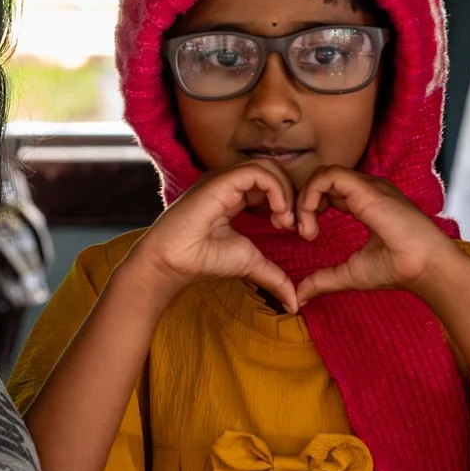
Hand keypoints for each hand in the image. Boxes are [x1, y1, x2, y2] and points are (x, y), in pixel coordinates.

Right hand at [126, 160, 303, 311]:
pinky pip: (256, 172)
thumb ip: (274, 277)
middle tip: (293, 224)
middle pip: (272, 170)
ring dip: (286, 191)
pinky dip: (275, 188)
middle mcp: (228, 183)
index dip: (287, 201)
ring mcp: (223, 180)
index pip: (270, 183)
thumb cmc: (204, 260)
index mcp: (233, 196)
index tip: (292, 229)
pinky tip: (278, 212)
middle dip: (291, 194)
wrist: (174, 263)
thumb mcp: (250, 263)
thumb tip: (295, 303)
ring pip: (266, 167)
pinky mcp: (219, 182)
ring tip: (286, 220)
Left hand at [292, 166, 466, 304]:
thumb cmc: (397, 269)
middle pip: (322, 180)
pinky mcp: (367, 189)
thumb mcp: (350, 274)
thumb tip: (300, 296)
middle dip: (302, 203)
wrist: (424, 268)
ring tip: (305, 230)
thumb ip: (324, 280)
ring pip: (323, 174)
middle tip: (299, 231)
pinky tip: (311, 220)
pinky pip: (329, 176)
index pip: (328, 191)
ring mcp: (368, 187)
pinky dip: (311, 194)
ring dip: (304, 200)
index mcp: (366, 203)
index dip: (309, 208)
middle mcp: (366, 190)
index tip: (305, 235)